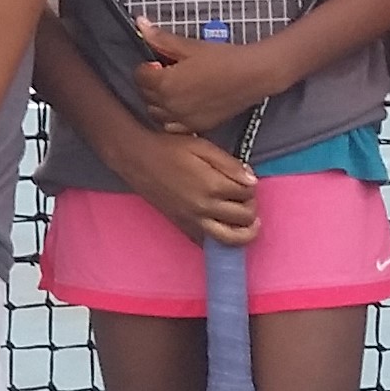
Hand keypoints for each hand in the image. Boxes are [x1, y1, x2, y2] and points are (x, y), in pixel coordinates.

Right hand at [111, 128, 259, 250]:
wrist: (137, 158)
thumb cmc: (170, 148)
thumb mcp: (203, 147)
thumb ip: (231, 165)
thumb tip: (252, 182)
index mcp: (213, 185)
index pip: (248, 194)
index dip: (251, 186)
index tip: (244, 179)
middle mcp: (205, 207)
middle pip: (244, 217)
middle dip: (251, 206)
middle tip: (245, 197)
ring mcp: (193, 220)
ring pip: (231, 239)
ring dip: (245, 232)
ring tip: (247, 223)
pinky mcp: (182, 225)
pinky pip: (207, 243)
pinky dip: (220, 241)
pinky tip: (222, 228)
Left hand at [130, 21, 285, 136]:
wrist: (253, 75)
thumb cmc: (222, 58)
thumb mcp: (188, 46)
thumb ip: (161, 38)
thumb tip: (140, 23)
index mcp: (164, 84)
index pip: (139, 77)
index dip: (146, 67)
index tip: (158, 62)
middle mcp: (169, 106)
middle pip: (146, 96)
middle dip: (151, 83)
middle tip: (166, 72)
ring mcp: (183, 120)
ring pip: (156, 113)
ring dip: (158, 101)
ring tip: (173, 89)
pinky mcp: (197, 127)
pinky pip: (173, 127)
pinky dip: (172, 117)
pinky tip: (182, 105)